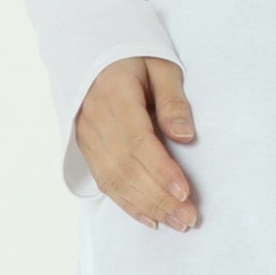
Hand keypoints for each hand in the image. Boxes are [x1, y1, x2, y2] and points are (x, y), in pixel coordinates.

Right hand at [75, 56, 198, 230]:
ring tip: (177, 222)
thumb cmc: (137, 58)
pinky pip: (105, 182)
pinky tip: (151, 218)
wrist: (97, 52)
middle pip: (126, 167)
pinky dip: (128, 204)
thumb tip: (185, 135)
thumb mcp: (162, 66)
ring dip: (147, 206)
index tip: (185, 191)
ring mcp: (86, 135)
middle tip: (189, 217)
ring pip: (114, 180)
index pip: (138, 141)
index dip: (161, 170)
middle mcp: (94, 119)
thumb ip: (173, 100)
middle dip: (159, 198)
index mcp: (114, 94)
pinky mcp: (87, 147)